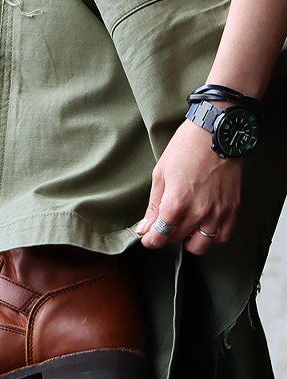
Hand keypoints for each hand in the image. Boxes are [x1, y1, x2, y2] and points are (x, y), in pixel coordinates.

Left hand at [134, 106, 243, 254]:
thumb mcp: (160, 174)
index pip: (161, 235)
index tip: (148, 238)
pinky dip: (212, 236)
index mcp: (177, 202)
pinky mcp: (233, 209)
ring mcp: (219, 212)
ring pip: (202, 244)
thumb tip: (146, 226)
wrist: (215, 134)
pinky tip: (203, 224)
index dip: (151, 240)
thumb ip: (154, 205)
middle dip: (167, 234)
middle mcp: (199, 212)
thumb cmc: (185, 149)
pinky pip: (223, 237)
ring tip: (184, 224)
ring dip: (189, 239)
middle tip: (164, 222)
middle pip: (178, 239)